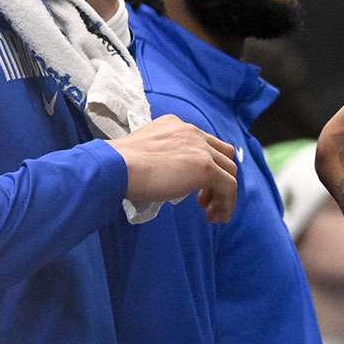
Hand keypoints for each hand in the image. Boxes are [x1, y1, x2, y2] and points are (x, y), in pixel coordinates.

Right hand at [107, 115, 238, 222]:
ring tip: (211, 214)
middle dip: (217, 180)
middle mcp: (193, 132)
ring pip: (229, 171)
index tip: (194, 187)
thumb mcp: (143, 152)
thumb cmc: (118, 166)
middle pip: (222, 156)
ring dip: (223, 195)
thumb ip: (161, 156)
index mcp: (176, 125)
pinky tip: (218, 217)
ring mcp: (201, 149)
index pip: (203, 144)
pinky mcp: (206, 167)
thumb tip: (165, 174)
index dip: (205, 166)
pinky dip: (228, 203)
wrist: (114, 167)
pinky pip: (229, 186)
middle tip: (202, 202)